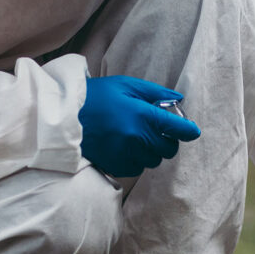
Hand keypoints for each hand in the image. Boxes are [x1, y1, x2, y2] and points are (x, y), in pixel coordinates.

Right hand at [78, 75, 201, 176]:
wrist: (62, 117)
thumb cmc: (95, 96)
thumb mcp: (125, 85)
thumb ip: (155, 92)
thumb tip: (178, 99)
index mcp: (142, 115)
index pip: (178, 129)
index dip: (188, 130)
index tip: (191, 130)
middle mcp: (137, 138)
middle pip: (169, 149)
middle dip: (166, 140)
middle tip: (155, 130)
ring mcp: (127, 154)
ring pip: (154, 160)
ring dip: (150, 151)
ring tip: (134, 136)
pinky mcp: (116, 166)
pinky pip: (138, 168)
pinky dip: (136, 159)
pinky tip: (123, 146)